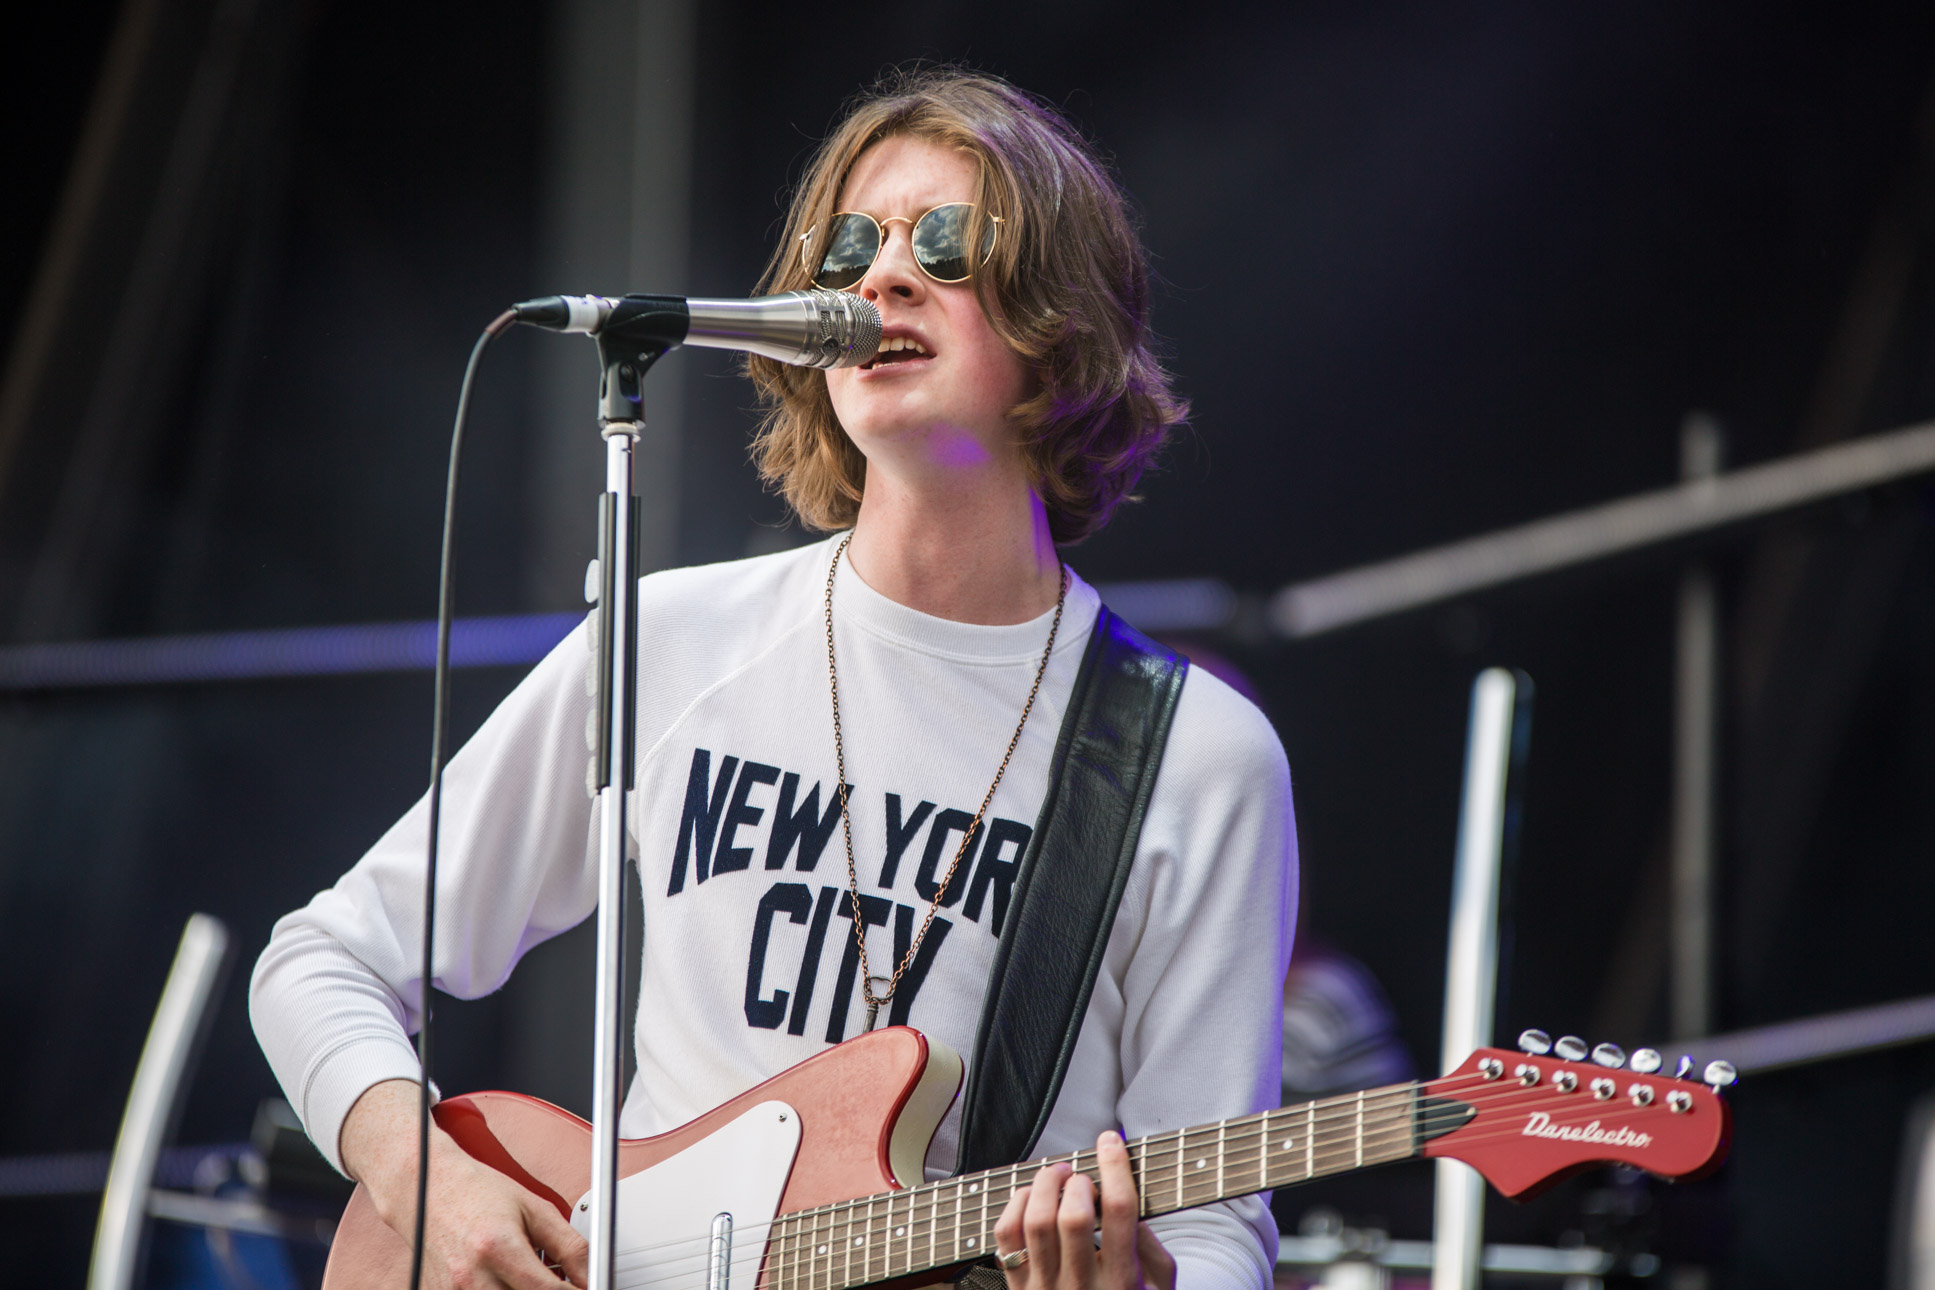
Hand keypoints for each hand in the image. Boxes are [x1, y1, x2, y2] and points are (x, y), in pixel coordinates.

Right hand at [342, 1079, 588, 1288]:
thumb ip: (570, 1246)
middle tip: (560, 1280)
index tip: (586, 1286)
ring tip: (533, 1276)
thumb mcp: (534, 1208)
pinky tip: (509, 1281)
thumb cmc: (477, 1192)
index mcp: (498, 1249)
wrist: (424, 1187)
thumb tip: (592, 1276)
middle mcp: (471, 1278)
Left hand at [992, 1131, 1176, 1289]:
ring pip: (1034, 1222)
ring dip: (1045, 1185)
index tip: (1112, 1141)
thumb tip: (1126, 1195)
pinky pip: (1005, 1237)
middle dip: (1077, 1182)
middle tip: (1083, 1177)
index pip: (1118, 1212)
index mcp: (1123, 1285)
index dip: (1115, 1167)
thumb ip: (1150, 1244)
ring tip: (1058, 1175)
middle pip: (1071, 1216)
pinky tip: (1031, 1196)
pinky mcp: (1018, 1289)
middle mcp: (1081, 1288)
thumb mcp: (1159, 1287)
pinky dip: (1015, 1204)